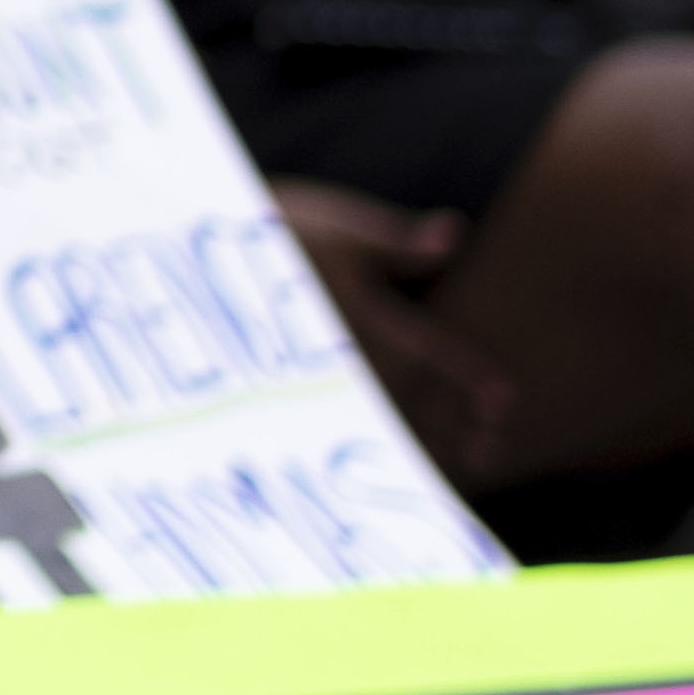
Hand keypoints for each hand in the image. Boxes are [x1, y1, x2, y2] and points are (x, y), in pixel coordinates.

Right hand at [272, 180, 517, 476]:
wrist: (190, 260)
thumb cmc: (267, 235)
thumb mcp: (335, 226)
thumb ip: (396, 243)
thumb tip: (455, 235)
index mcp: (374, 321)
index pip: (436, 355)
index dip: (471, 377)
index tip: (504, 401)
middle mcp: (354, 362)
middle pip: (417, 404)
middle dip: (454, 428)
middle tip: (489, 454)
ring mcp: (320, 383)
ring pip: (382, 425)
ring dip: (420, 447)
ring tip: (446, 468)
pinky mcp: (284, 395)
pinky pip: (337, 431)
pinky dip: (365, 451)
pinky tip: (372, 466)